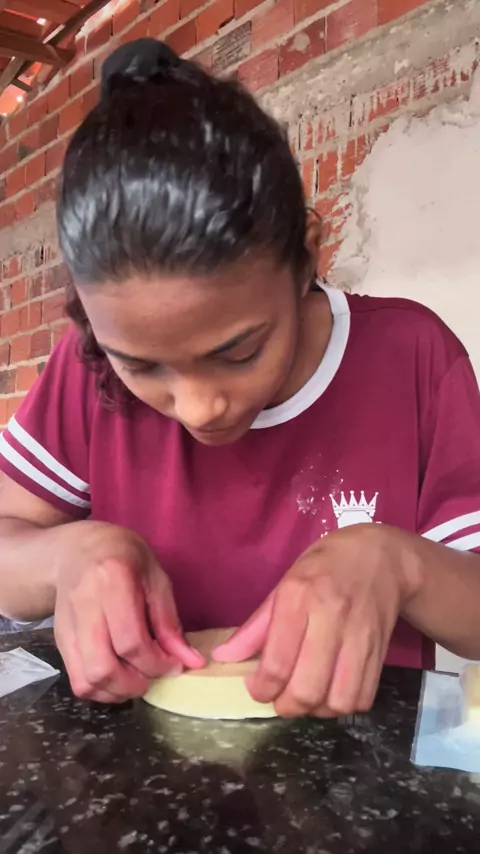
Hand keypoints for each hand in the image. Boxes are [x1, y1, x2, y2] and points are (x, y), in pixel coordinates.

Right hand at [53, 522, 203, 702]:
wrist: (77, 549)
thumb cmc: (124, 557)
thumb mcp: (156, 577)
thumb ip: (170, 621)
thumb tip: (191, 661)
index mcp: (112, 579)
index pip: (131, 641)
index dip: (157, 664)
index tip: (175, 666)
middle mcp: (84, 604)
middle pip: (103, 667)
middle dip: (136, 684)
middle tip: (155, 675)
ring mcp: (66, 624)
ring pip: (87, 680)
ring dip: (118, 692)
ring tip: (139, 678)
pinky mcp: (59, 640)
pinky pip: (77, 680)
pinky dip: (102, 690)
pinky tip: (120, 678)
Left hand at [213, 525, 420, 716]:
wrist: (382, 556)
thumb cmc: (325, 567)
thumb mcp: (285, 584)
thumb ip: (255, 626)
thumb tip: (224, 656)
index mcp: (299, 597)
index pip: (277, 662)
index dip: (262, 688)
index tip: (257, 688)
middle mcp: (331, 617)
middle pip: (307, 689)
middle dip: (287, 706)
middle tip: (280, 698)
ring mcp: (360, 637)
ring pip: (338, 701)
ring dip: (317, 710)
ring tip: (307, 697)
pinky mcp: (380, 651)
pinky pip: (362, 698)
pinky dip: (343, 706)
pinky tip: (331, 691)